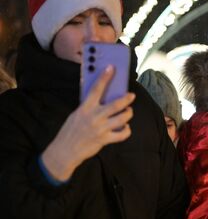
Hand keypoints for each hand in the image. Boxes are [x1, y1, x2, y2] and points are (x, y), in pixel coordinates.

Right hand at [42, 66, 134, 180]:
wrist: (65, 151)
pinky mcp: (105, 139)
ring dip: (128, 114)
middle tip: (131, 95)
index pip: (96, 89)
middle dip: (126, 99)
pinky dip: (126, 130)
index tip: (111, 68)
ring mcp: (100, 128)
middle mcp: (94, 117)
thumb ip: (89, 107)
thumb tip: (101, 99)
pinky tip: (125, 128)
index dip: (104, 78)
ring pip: (122, 118)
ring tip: (128, 112)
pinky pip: (122, 134)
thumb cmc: (70, 131)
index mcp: (85, 108)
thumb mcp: (76, 115)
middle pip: (115, 104)